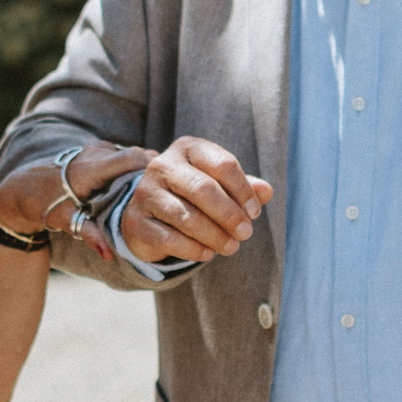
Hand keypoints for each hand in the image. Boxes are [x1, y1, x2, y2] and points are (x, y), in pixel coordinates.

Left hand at [0, 141, 156, 253]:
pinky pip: (120, 156)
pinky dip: (131, 167)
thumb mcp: (65, 221)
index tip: (167, 188)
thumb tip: (109, 256)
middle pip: (136, 154)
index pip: (133, 158)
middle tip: (168, 192)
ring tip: (156, 190)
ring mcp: (93, 149)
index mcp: (90, 168)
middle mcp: (94, 153)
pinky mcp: (93, 151)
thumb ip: (90, 235)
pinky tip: (138, 185)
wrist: (21, 188)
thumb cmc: (42, 205)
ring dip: (142, 169)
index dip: (153, 170)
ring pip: (129, 154)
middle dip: (153, 171)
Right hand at [119, 137, 274, 262]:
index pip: (223, 164)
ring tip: (231, 247)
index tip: (254, 213)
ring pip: (186, 216)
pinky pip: (169, 238)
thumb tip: (266, 191)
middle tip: (246, 234)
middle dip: (229, 215)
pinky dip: (193, 249)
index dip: (243, 191)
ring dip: (215, 236)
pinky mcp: (135, 221)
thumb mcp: (220, 186)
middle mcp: (162, 165)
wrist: (150, 213)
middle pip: (203, 189)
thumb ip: (244, 187)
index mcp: (188, 148)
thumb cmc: (193, 195)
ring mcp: (145, 192)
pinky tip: (208, 253)